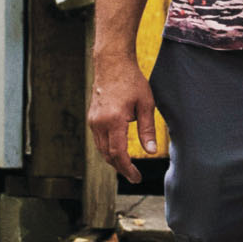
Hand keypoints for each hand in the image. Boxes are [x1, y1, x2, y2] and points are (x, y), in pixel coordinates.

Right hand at [88, 51, 158, 170]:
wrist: (112, 63)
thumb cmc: (132, 81)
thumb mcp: (146, 104)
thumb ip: (147, 129)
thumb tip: (150, 151)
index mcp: (114, 120)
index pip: (118, 153)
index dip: (127, 169)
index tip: (136, 178)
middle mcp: (99, 123)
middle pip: (108, 155)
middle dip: (121, 168)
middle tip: (134, 176)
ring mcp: (93, 120)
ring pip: (101, 149)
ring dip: (113, 160)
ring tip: (127, 167)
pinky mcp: (92, 118)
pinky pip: (99, 140)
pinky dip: (108, 149)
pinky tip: (118, 151)